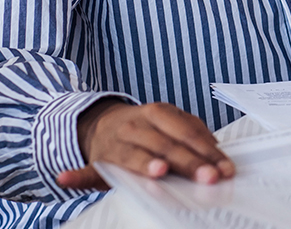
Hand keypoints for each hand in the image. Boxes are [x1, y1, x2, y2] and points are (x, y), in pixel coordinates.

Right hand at [56, 99, 233, 191]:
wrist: (102, 122)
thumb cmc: (146, 127)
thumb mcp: (169, 121)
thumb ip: (191, 132)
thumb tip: (216, 150)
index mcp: (158, 112)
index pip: (188, 133)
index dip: (207, 152)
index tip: (224, 168)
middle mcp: (137, 125)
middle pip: (167, 145)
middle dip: (189, 163)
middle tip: (208, 177)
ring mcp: (115, 143)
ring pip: (134, 157)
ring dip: (146, 165)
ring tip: (159, 171)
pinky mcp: (97, 161)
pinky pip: (86, 169)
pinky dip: (76, 175)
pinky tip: (67, 178)